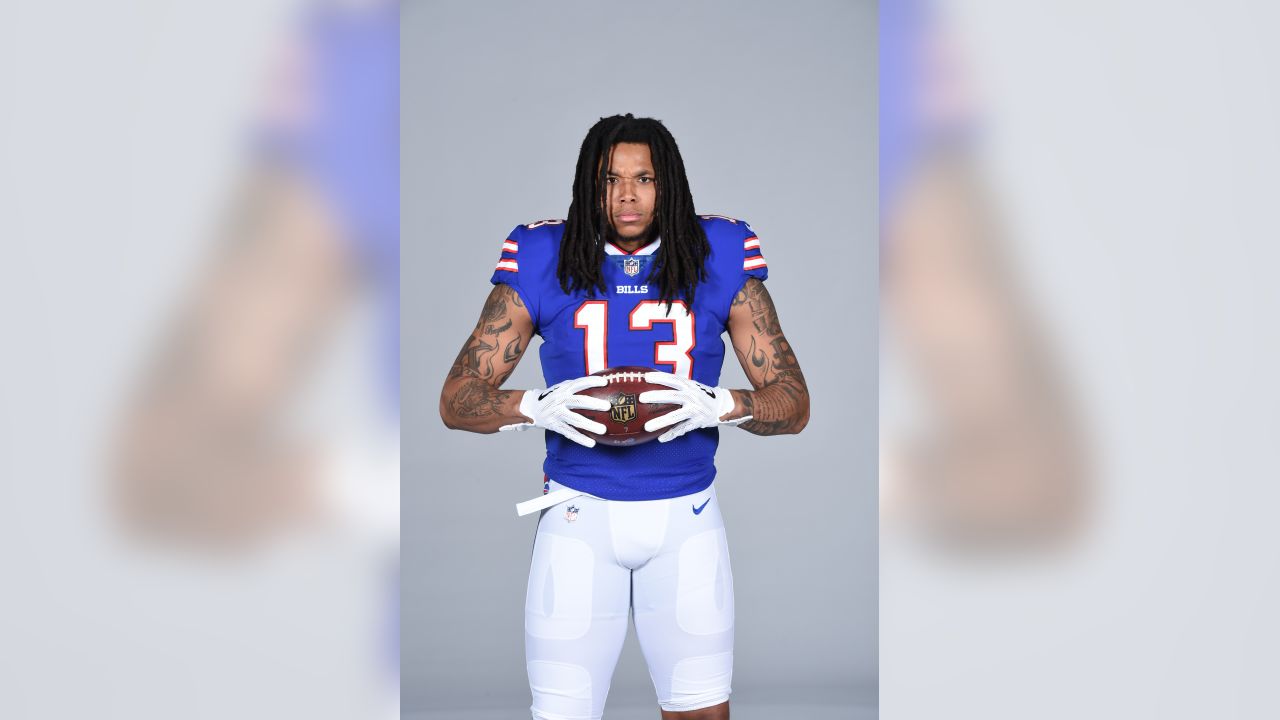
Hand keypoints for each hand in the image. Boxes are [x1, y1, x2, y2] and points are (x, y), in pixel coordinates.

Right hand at [499, 376, 611, 447]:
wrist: (531, 407)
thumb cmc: (552, 396)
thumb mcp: (561, 387)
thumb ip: (576, 387)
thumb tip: (600, 383)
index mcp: (563, 389)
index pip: (579, 383)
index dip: (592, 382)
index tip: (605, 383)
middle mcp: (560, 400)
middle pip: (579, 402)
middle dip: (594, 404)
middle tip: (608, 406)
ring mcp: (557, 414)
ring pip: (575, 420)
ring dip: (590, 425)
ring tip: (603, 430)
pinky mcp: (555, 426)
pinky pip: (570, 433)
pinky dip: (581, 439)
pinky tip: (592, 443)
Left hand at [638, 371, 752, 442]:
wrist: (723, 405)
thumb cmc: (703, 395)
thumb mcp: (692, 386)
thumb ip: (677, 385)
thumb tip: (656, 380)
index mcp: (689, 386)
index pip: (672, 380)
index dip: (659, 377)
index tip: (646, 377)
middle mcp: (691, 397)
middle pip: (672, 396)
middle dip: (656, 397)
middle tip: (642, 398)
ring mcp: (694, 410)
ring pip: (675, 417)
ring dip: (660, 422)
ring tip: (647, 427)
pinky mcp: (697, 422)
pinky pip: (682, 429)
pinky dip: (671, 434)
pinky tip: (661, 438)